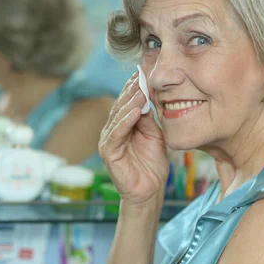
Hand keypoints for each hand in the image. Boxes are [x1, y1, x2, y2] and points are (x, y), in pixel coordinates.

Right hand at [99, 72, 167, 206]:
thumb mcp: (154, 135)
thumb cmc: (152, 164)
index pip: (127, 102)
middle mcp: (113, 130)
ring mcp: (108, 140)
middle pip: (120, 106)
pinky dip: (125, 121)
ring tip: (140, 91)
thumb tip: (147, 97)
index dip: (134, 88)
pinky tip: (135, 111)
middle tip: (141, 76)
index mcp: (123, 125)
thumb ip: (148, 118)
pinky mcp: (108, 152)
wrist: (149, 190)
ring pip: (118, 116)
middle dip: (131, 91)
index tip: (143, 73)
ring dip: (129, 103)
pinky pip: (117, 133)